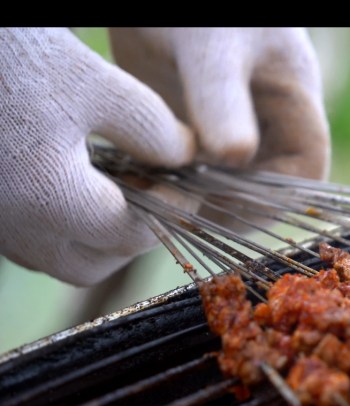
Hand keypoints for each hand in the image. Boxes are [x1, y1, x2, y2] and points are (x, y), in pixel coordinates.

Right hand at [0, 28, 195, 285]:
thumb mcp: (94, 83)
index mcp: (48, 197)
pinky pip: (31, 237)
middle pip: (93, 264)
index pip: (132, 235)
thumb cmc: (10, 56)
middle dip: (135, 237)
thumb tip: (187, 156)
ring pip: (58, 257)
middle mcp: (13, 224)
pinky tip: (81, 180)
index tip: (190, 184)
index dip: (173, 212)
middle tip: (158, 194)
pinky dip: (66, 222)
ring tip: (124, 186)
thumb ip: (150, 129)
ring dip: (100, 234)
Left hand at [108, 28, 330, 226]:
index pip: (306, 171)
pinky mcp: (191, 124)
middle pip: (265, 184)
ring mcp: (228, 124)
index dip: (275, 199)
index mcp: (294, 102)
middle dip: (230, 204)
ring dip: (196, 195)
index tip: (224, 206)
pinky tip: (141, 179)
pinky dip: (170, 179)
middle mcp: (266, 120)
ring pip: (225, 181)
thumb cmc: (196, 3)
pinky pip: (190, 167)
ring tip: (158, 195)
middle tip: (183, 208)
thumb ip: (224, 99)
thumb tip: (236, 154)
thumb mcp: (212, 47)